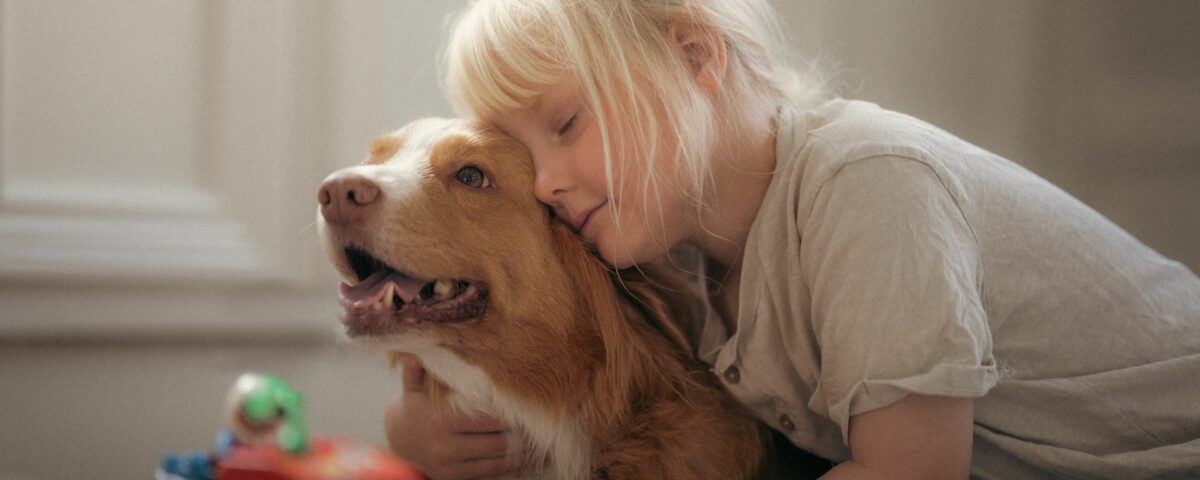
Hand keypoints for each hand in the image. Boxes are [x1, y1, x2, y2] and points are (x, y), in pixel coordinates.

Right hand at [385, 354, 528, 479]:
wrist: (400, 440)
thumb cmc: (415, 406)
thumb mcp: (413, 386)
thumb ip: (416, 370)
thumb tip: (415, 350)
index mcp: (441, 421)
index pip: (487, 418)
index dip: (511, 414)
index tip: (530, 407)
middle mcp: (446, 446)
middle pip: (497, 442)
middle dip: (521, 435)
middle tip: (544, 426)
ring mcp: (452, 467)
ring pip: (498, 463)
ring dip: (522, 455)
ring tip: (540, 443)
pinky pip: (491, 478)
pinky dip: (512, 472)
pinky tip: (526, 463)